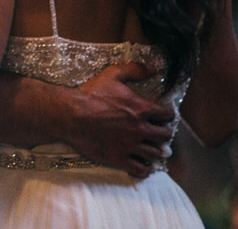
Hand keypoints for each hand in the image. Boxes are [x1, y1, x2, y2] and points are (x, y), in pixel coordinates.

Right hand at [64, 62, 175, 177]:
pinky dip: (146, 168)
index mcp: (141, 109)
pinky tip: (145, 165)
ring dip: (156, 151)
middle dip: (164, 133)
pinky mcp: (119, 158)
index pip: (167, 115)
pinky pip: (140, 169)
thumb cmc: (91, 94)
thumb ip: (134, 70)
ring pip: (155, 153)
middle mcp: (140, 129)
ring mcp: (130, 146)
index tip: (163, 116)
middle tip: (159, 133)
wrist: (71, 115)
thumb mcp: (112, 74)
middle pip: (164, 136)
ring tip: (154, 149)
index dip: (167, 115)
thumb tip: (152, 69)